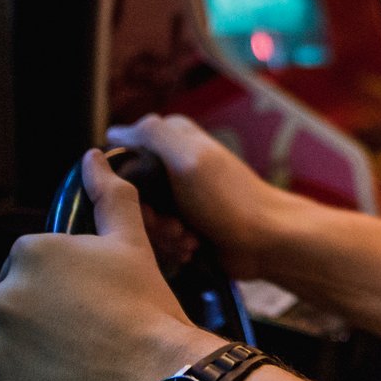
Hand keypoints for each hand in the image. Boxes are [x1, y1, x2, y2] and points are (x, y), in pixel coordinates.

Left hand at [0, 149, 217, 380]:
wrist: (161, 379)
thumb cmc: (148, 308)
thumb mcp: (132, 243)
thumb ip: (110, 196)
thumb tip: (92, 157)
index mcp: (29, 253)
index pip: (27, 269)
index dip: (58, 289)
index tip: (86, 306)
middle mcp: (2, 297)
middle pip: (12, 310)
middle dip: (39, 325)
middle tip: (84, 341)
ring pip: (0, 353)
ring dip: (25, 364)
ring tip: (73, 374)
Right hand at [107, 115, 301, 279]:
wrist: (267, 242)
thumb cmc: (230, 199)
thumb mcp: (189, 159)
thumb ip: (152, 135)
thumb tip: (114, 132)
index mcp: (173, 140)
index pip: (122, 158)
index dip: (124, 184)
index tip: (144, 203)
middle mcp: (172, 165)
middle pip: (128, 194)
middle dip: (147, 217)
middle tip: (172, 225)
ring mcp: (178, 198)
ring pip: (142, 220)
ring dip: (161, 235)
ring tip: (187, 238)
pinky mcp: (183, 225)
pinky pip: (158, 238)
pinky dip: (172, 246)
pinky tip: (191, 248)